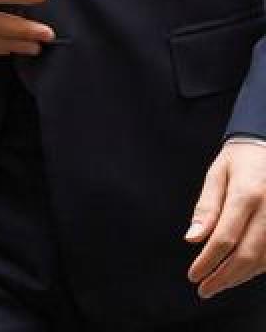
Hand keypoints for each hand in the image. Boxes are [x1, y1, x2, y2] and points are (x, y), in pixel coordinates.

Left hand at [187, 141, 265, 297]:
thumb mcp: (216, 174)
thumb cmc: (239, 161)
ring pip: (263, 261)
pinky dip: (257, 269)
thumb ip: (206, 207)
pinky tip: (240, 273)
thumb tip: (192, 238)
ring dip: (240, 278)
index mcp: (248, 195)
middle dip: (223, 277)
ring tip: (218, 284)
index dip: (208, 261)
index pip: (225, 238)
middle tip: (204, 289)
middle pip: (247, 255)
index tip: (193, 275)